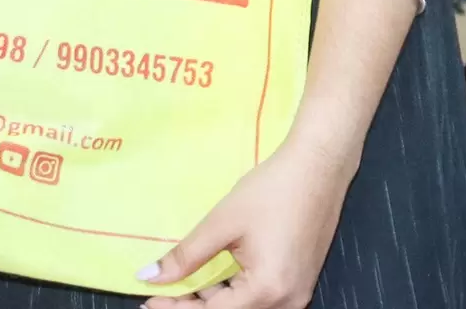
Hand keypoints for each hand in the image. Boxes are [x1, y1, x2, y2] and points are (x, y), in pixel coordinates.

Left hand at [140, 135, 354, 307]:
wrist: (317, 169)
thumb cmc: (270, 192)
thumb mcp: (223, 223)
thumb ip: (186, 256)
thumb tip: (148, 277)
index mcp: (267, 292)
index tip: (148, 302)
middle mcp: (286, 304)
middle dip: (193, 306)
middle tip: (161, 293)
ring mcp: (296, 296)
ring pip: (245, 308)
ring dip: (213, 301)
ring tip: (181, 287)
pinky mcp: (298, 284)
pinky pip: (260, 299)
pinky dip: (233, 293)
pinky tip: (212, 281)